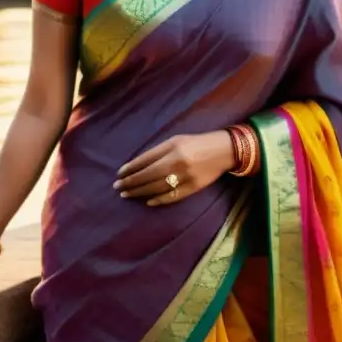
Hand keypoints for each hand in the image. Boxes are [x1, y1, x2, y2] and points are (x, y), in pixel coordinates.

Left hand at [113, 130, 236, 206]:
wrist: (223, 151)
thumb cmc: (195, 143)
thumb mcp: (175, 140)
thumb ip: (157, 151)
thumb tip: (137, 164)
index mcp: (172, 149)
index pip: (146, 160)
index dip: (131, 168)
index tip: (119, 174)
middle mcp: (178, 163)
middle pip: (149, 175)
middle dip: (131, 182)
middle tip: (117, 187)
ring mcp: (186, 177)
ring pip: (158, 187)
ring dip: (141, 192)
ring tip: (127, 194)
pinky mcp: (194, 188)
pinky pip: (174, 196)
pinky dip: (160, 200)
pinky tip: (148, 201)